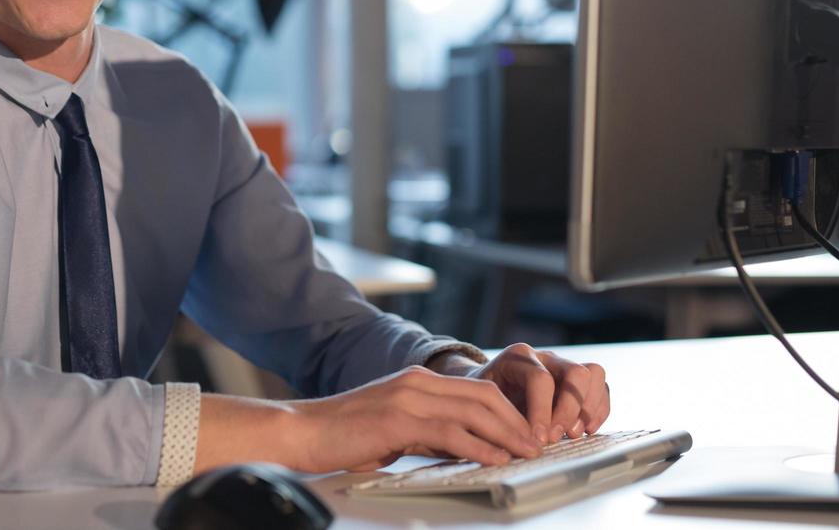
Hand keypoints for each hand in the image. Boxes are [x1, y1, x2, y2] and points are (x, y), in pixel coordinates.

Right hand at [284, 365, 543, 471]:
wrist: (302, 430)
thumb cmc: (342, 434)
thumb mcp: (394, 428)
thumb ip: (427, 433)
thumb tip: (461, 448)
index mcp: (417, 381)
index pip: (476, 389)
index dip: (507, 410)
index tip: (524, 433)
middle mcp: (417, 382)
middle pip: (483, 395)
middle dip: (515, 420)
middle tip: (535, 444)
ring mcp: (409, 397)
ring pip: (473, 410)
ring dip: (506, 433)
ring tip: (525, 452)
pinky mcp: (399, 419)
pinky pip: (450, 431)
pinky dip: (478, 445)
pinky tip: (494, 458)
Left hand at [432, 343, 609, 445]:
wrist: (485, 392)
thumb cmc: (483, 401)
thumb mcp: (482, 405)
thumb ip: (497, 419)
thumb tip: (517, 444)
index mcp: (517, 357)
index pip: (540, 379)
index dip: (542, 411)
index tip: (539, 439)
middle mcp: (544, 357)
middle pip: (574, 372)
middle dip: (569, 409)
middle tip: (557, 438)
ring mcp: (563, 365)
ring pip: (593, 374)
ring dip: (589, 408)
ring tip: (575, 434)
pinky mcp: (577, 381)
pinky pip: (601, 387)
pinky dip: (599, 410)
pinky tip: (586, 430)